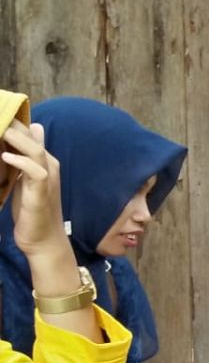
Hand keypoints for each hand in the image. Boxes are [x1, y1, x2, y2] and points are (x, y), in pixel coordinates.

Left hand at [2, 119, 67, 259]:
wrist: (44, 240)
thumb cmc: (32, 212)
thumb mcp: (23, 182)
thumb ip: (21, 161)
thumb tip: (24, 141)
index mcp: (43, 161)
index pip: (28, 133)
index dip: (12, 122)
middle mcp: (48, 165)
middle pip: (32, 137)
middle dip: (12, 124)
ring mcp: (48, 178)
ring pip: (35, 150)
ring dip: (16, 138)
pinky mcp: (43, 191)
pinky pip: (36, 171)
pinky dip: (21, 162)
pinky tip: (5, 156)